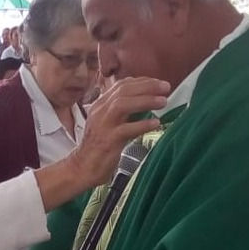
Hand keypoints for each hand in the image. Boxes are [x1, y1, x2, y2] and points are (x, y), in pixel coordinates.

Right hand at [32, 76, 169, 211]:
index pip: (122, 85)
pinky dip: (142, 124)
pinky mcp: (108, 140)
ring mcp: (103, 125)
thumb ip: (123, 111)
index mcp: (100, 104)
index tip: (158, 83)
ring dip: (145, 100)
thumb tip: (145, 101)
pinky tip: (155, 123)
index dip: (142, 81)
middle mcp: (100, 111)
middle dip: (147, 86)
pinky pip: (126, 129)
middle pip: (124, 90)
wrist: (82, 167)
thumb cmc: (99, 147)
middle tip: (166, 87)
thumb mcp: (109, 123)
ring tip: (163, 101)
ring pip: (123, 104)